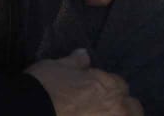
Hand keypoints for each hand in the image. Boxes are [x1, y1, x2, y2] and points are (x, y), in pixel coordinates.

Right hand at [25, 49, 142, 115]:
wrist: (30, 110)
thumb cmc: (45, 85)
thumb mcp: (58, 66)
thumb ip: (76, 62)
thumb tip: (84, 54)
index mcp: (108, 86)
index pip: (121, 86)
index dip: (109, 87)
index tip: (98, 91)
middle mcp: (115, 109)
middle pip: (133, 109)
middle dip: (123, 108)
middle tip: (105, 109)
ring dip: (115, 115)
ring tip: (95, 114)